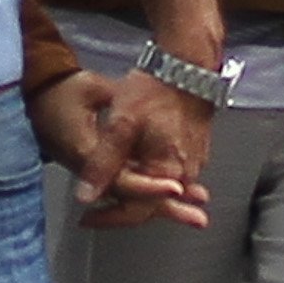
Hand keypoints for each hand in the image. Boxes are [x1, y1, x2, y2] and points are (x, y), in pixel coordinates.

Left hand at [32, 66, 212, 230]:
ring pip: (163, 191)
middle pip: (152, 206)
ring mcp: (194, 161)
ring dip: (141, 198)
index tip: (88, 218)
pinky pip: (174, 175)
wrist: (187, 64)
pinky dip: (156, 181)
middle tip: (99, 214)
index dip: (109, 218)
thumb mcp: (121, 125)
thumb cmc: (157, 89)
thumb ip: (104, 163)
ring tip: (116, 203)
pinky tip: (144, 177)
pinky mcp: (196, 149)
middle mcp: (185, 173)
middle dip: (124, 212)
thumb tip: (86, 195)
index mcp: (166, 171)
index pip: (136, 212)